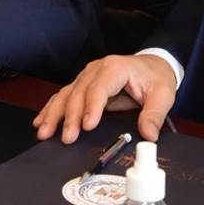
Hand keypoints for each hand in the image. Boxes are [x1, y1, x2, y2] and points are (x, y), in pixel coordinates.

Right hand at [33, 54, 176, 143]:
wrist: (153, 66)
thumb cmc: (156, 78)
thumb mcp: (162, 95)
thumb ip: (154, 115)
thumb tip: (148, 135)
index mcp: (116, 68)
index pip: (100, 88)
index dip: (92, 107)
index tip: (87, 126)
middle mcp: (97, 70)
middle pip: (78, 93)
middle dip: (70, 117)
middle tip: (67, 138)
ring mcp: (87, 77)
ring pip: (66, 95)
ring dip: (53, 114)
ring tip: (44, 132)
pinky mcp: (82, 85)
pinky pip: (63, 96)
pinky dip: (51, 109)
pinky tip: (40, 121)